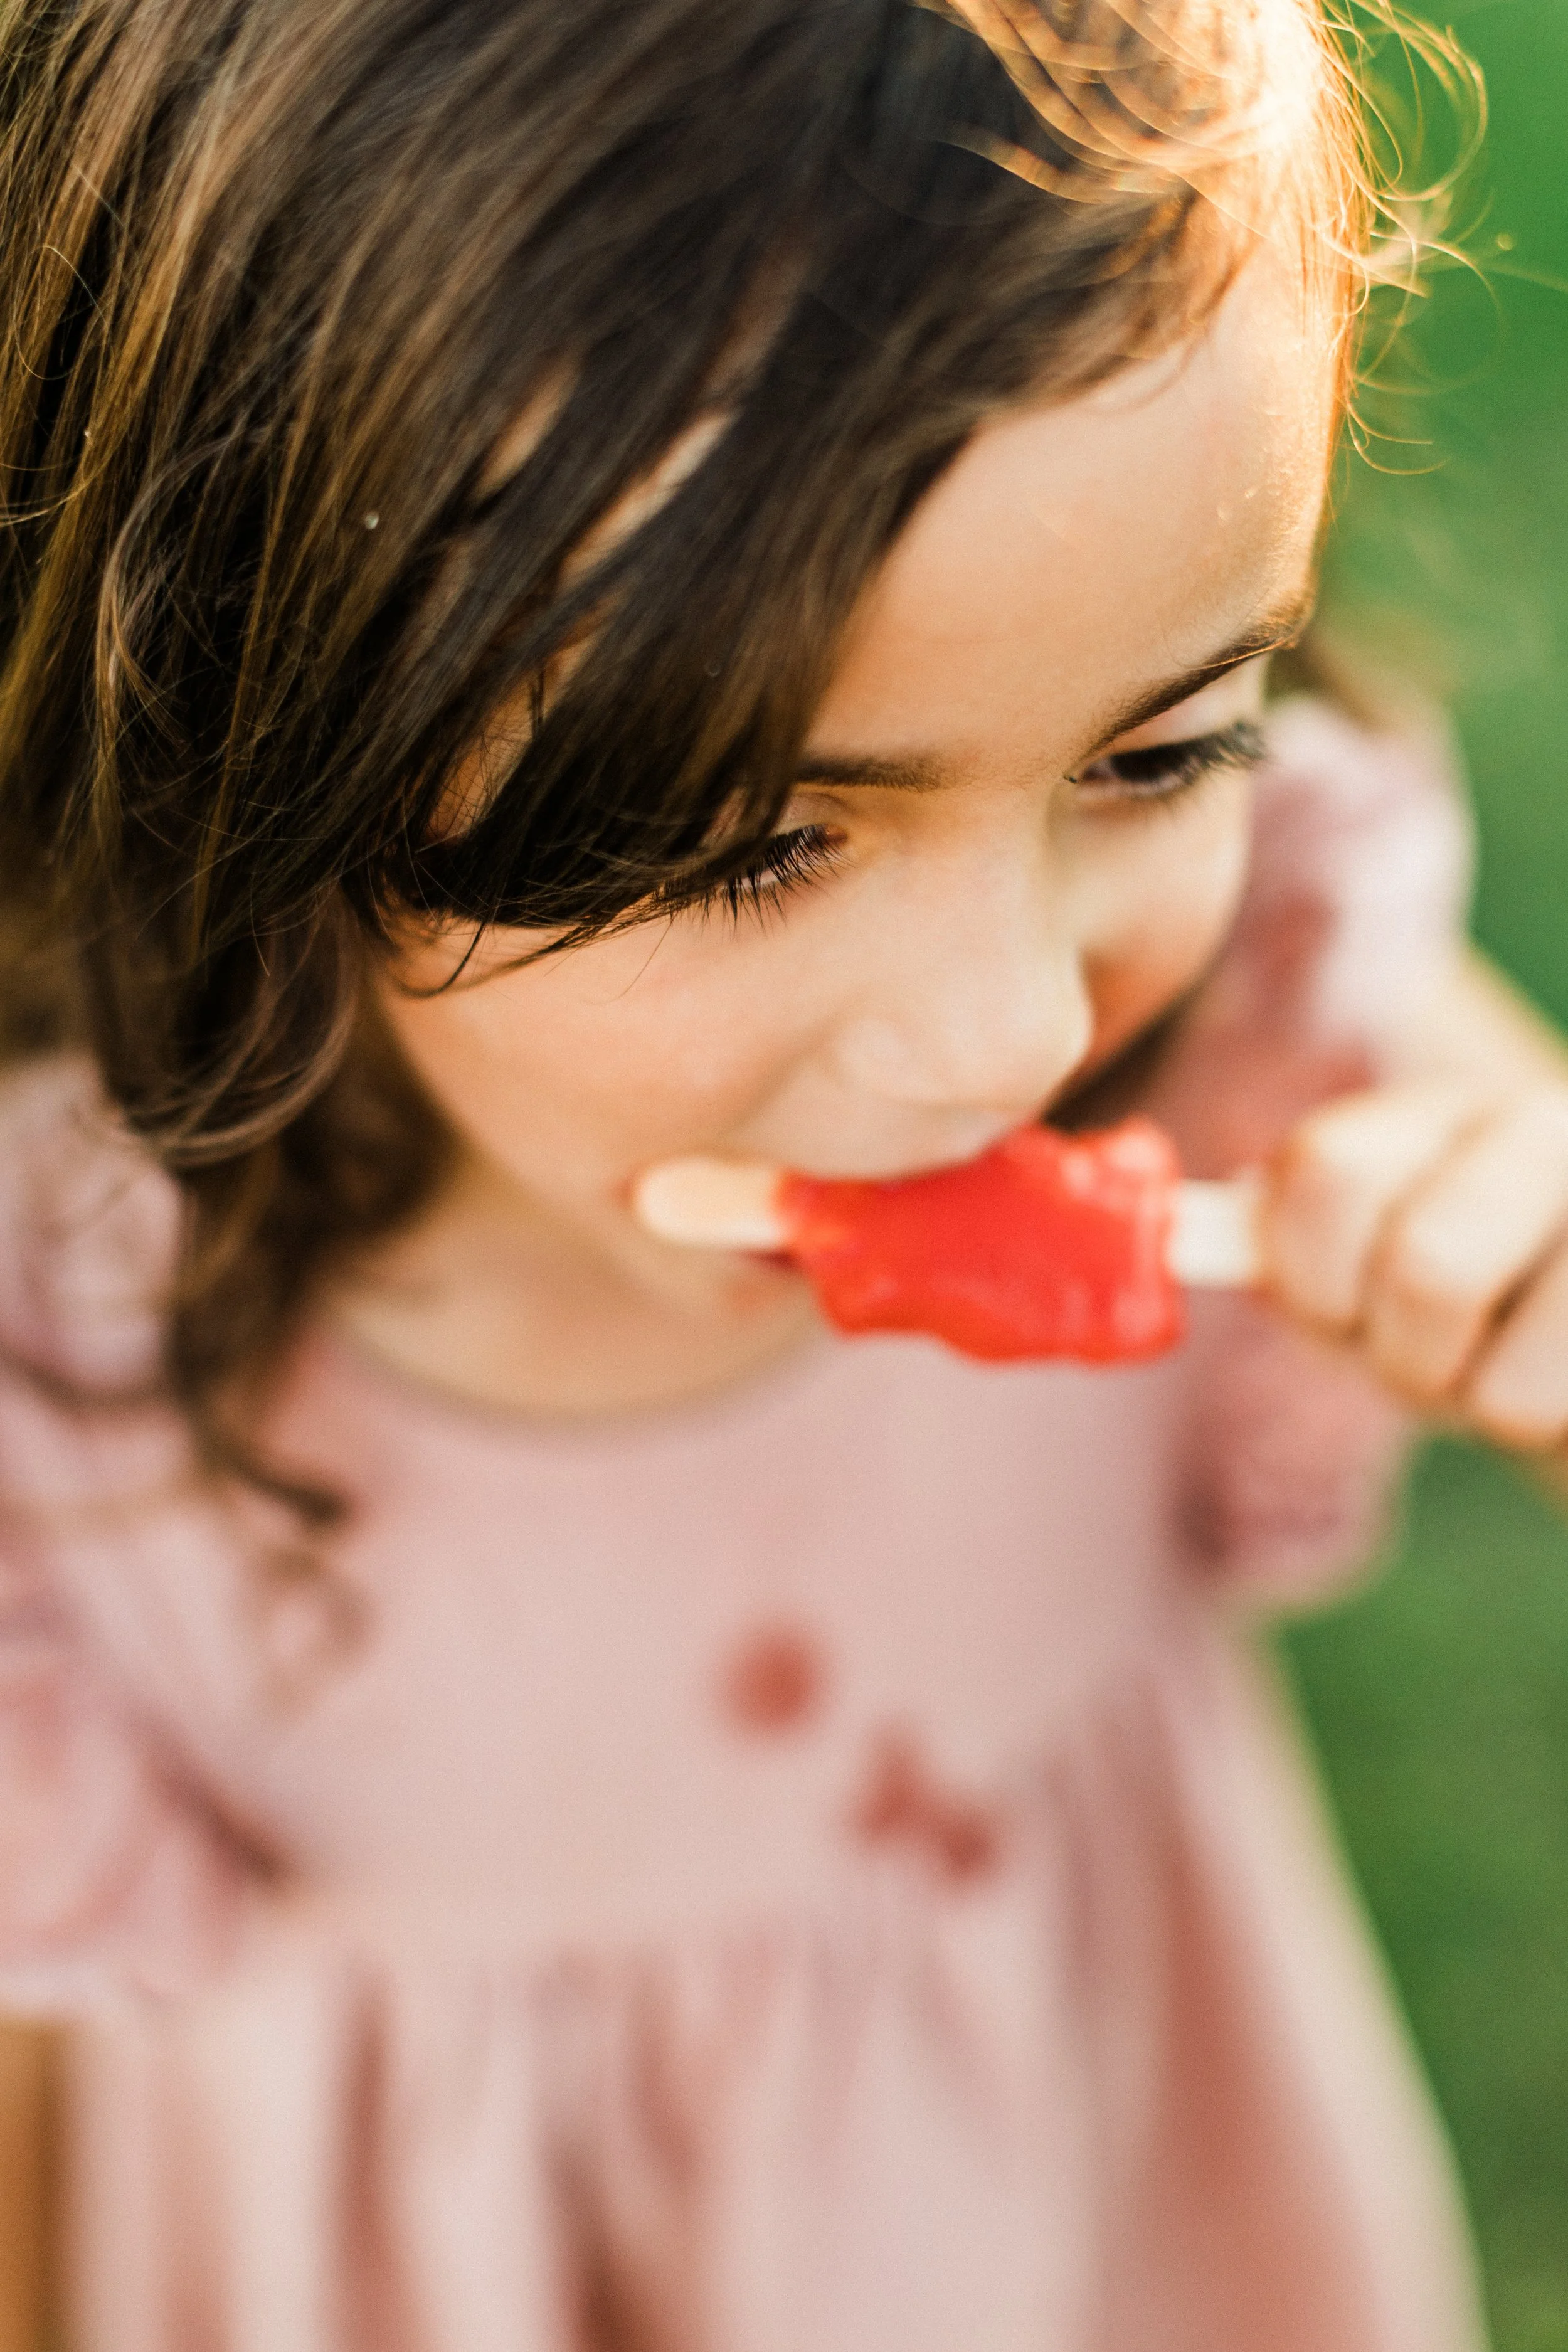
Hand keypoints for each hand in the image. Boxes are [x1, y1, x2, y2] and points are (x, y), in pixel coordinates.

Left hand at [1263, 1079, 1567, 1449]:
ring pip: (1506, 1371)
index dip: (1314, 1276)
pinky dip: (1550, 1425)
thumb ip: (1287, 1251)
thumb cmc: (1472, 1331)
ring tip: (1517, 1373)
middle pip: (1424, 1268)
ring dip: (1485, 1399)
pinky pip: (1558, 1402)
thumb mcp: (1366, 1285)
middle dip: (1407, 1354)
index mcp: (1440, 1116)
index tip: (1343, 1310)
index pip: (1327, 1172)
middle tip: (1440, 1358)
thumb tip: (1186, 1240)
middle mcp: (1544, 1124)